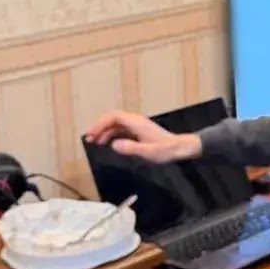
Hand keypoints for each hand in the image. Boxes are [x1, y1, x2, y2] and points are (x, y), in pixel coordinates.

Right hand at [83, 110, 201, 163]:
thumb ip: (130, 148)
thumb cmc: (166, 150)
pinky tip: (108, 143)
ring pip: (116, 124)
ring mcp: (137, 125)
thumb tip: (113, 144)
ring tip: (95, 142)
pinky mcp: (139, 131)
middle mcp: (135, 121)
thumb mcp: (148, 152)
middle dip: (99, 127)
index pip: (113, 117)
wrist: (180, 148)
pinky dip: (112, 134)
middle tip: (89, 139)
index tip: (92, 134)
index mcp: (136, 123)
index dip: (100, 124)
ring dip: (104, 131)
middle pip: (112, 118)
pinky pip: (121, 129)